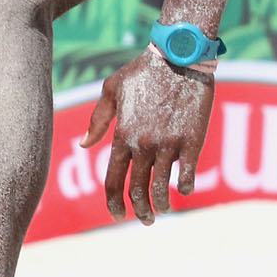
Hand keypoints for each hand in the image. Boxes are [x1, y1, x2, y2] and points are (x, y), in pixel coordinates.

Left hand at [81, 53, 214, 224]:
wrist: (179, 55)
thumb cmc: (143, 70)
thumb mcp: (112, 89)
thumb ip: (98, 120)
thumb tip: (84, 145)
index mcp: (122, 135)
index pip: (113, 180)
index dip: (113, 203)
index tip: (116, 216)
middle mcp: (143, 144)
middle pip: (137, 190)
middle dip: (139, 212)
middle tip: (144, 220)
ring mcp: (168, 144)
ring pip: (162, 188)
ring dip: (161, 205)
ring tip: (163, 210)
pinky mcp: (192, 141)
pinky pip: (188, 175)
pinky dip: (186, 187)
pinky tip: (185, 190)